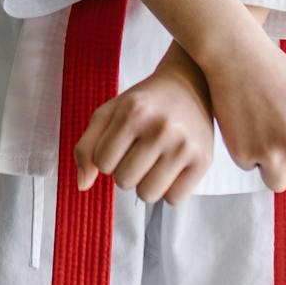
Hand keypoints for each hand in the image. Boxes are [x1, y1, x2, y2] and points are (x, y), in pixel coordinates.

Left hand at [72, 48, 214, 204]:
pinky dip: (168, 190)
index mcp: (132, 112)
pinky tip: (172, 167)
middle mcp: (160, 128)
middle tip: (140, 149)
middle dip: (126, 169)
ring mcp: (184, 146)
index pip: (102, 163)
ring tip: (155, 159)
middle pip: (124, 181)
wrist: (188, 85)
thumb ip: (86, 147)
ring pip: (147, 195)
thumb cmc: (143, 103)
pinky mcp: (203, 161)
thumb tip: (82, 185)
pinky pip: (173, 200)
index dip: (107, 156)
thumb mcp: (108, 113)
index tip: (121, 142)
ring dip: (145, 183)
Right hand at [202, 34, 285, 192]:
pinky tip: (242, 124)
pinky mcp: (244, 154)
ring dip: (269, 166)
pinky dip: (244, 151)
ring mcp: (272, 152)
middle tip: (277, 141)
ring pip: (277, 182)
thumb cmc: (272, 70)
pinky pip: (249, 166)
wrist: (235, 54)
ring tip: (260, 136)